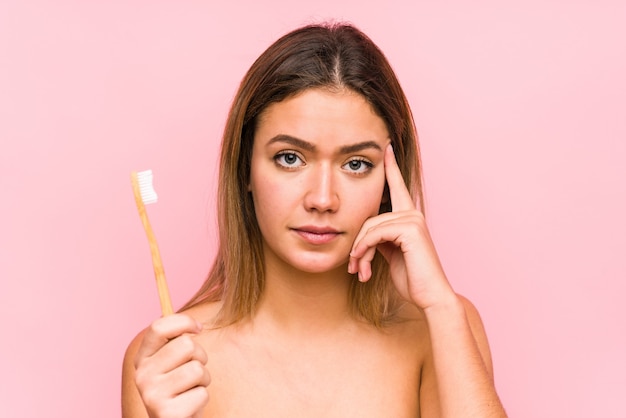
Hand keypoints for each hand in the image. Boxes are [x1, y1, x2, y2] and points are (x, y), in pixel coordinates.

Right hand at [134, 314, 210, 417]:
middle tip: (193, 371)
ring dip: (203, 379)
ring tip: (191, 388)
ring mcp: (153, 395)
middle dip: (200, 356)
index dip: (184, 322)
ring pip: (197, 369)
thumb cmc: (179, 387)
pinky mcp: (168, 413)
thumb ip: (175, 339)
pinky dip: (202, 398)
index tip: (198, 328)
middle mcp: (142, 375)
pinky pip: (202, 393)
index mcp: (142, 358)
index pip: (159, 327)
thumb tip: (192, 318)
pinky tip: (189, 405)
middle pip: (187, 345)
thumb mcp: (171, 361)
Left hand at [348, 145, 454, 309]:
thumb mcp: (390, 255)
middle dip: (358, 244)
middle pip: (369, 218)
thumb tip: (363, 236)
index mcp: (409, 217)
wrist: (430, 296)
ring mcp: (413, 219)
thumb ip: (380, 239)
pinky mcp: (410, 229)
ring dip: (359, 252)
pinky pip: (374, 234)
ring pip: (369, 227)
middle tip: (354, 267)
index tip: (386, 147)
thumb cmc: (411, 279)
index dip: (390, 167)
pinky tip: (364, 267)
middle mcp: (412, 213)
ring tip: (359, 271)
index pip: (397, 187)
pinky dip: (364, 250)